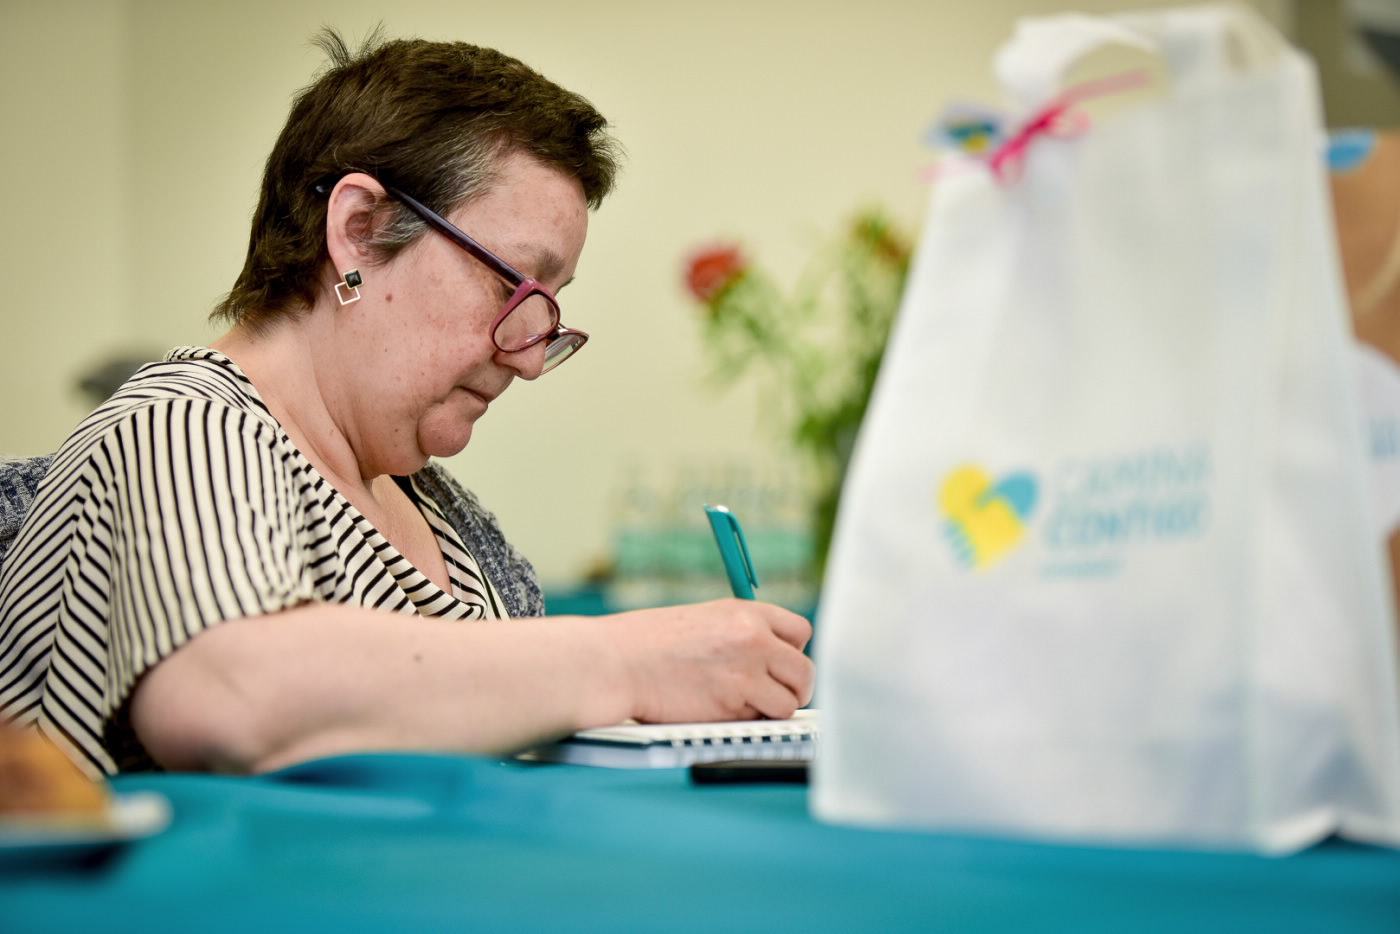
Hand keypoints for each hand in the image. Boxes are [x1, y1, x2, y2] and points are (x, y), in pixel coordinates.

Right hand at [597, 599, 814, 723]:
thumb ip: (740, 635)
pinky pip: (760, 721)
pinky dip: (746, 723)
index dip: (792, 653)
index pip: (800, 632)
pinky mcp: (732, 704)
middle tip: (773, 696)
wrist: (616, 662)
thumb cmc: (647, 644)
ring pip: (789, 703)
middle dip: (793, 689)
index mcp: (745, 612)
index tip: (779, 666)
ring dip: (771, 710)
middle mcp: (753, 638)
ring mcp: (746, 672)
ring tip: (742, 706)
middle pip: (805, 671)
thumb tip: (770, 660)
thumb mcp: (702, 620)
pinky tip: (719, 712)